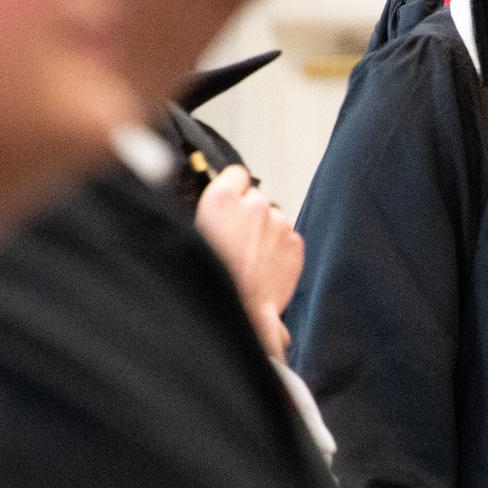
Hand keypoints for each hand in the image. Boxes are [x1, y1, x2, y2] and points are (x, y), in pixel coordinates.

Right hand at [195, 162, 304, 360]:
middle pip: (255, 199)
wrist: (240, 314)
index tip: (229, 202)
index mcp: (222, 199)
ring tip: (249, 261)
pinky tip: (264, 268)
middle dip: (248, 215)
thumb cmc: (211, 280)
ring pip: (273, 219)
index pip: (235, 173)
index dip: (231, 190)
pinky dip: (279, 249)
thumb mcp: (192, 238)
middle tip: (235, 242)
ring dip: (265, 233)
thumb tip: (217, 207)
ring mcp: (279, 224)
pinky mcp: (295, 244)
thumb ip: (210, 214)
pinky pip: (288, 238)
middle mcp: (254, 206)